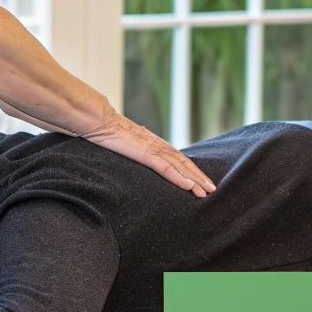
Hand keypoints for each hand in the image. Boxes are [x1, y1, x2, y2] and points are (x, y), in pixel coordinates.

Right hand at [81, 104, 216, 196]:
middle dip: (199, 176)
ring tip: (206, 191)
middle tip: (212, 189)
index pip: (177, 157)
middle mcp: (157, 144)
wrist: (98, 119)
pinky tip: (190, 187)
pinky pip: (166, 169)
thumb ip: (131, 148)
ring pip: (180, 166)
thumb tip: (130, 152)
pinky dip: (179, 178)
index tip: (200, 180)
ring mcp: (152, 148)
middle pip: (184, 162)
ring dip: (195, 180)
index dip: (190, 169)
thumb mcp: (122, 142)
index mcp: (153, 142)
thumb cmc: (106, 130)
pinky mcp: (145, 154)